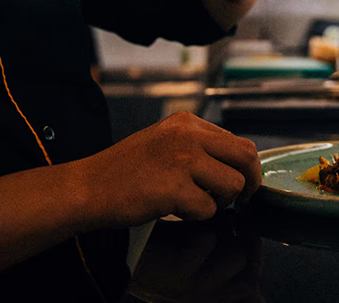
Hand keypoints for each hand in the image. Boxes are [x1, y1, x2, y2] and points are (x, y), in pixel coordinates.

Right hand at [77, 112, 260, 226]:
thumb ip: (198, 146)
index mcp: (187, 122)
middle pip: (246, 157)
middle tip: (242, 199)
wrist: (88, 186)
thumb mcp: (165, 141)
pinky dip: (196, 216)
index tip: (242, 182)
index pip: (238, 141)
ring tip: (195, 202)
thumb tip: (236, 164)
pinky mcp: (175, 188)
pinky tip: (174, 209)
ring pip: (233, 185)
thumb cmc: (125, 170)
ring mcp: (182, 160)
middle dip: (250, 182)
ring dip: (220, 202)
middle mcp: (188, 135)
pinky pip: (208, 209)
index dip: (246, 167)